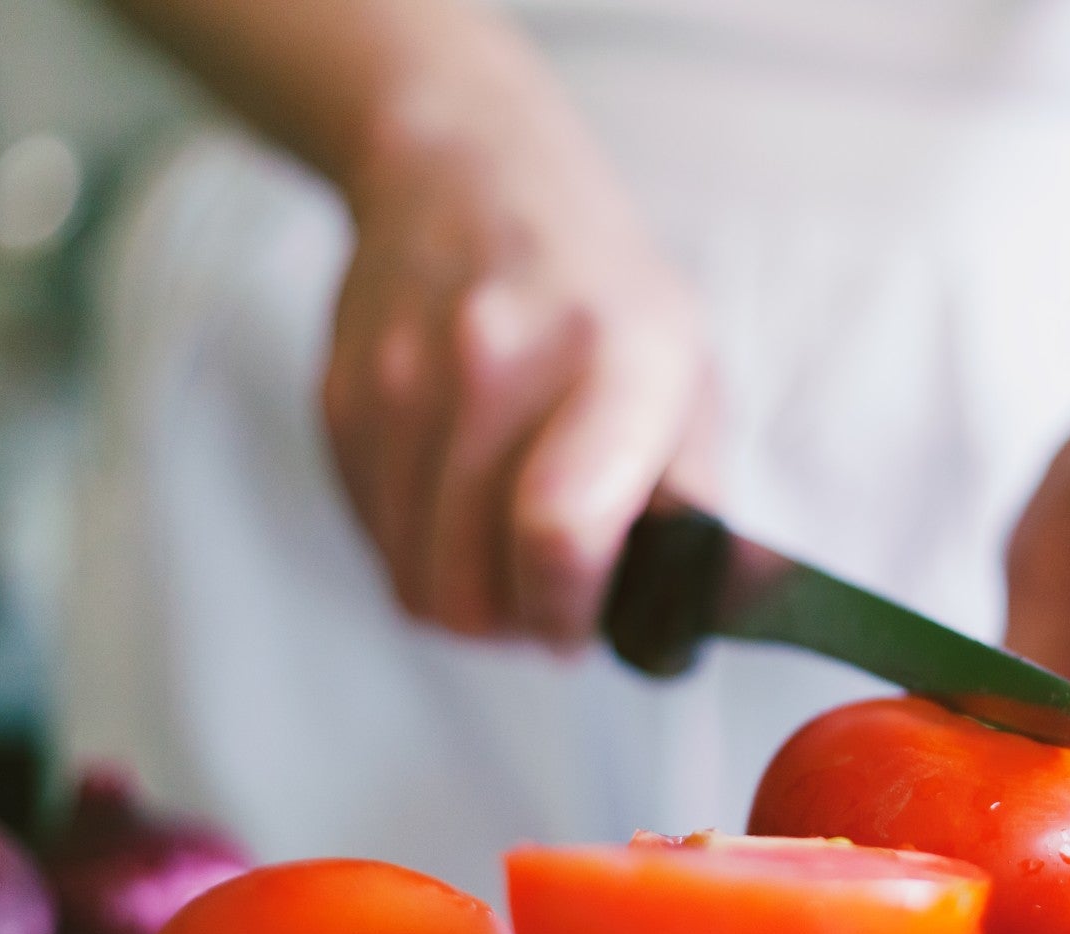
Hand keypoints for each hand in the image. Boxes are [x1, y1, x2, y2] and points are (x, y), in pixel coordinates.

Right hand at [321, 72, 712, 643]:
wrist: (468, 175)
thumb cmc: (601, 296)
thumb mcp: (688, 376)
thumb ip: (699, 502)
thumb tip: (725, 606)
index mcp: (611, 361)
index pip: (559, 534)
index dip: (568, 613)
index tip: (585, 620)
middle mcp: (496, 365)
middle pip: (471, 586)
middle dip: (518, 623)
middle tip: (553, 595)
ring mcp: (404, 382)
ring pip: (415, 581)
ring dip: (467, 598)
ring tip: (510, 552)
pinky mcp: (344, 402)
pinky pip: (375, 540)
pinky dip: (421, 551)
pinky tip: (463, 504)